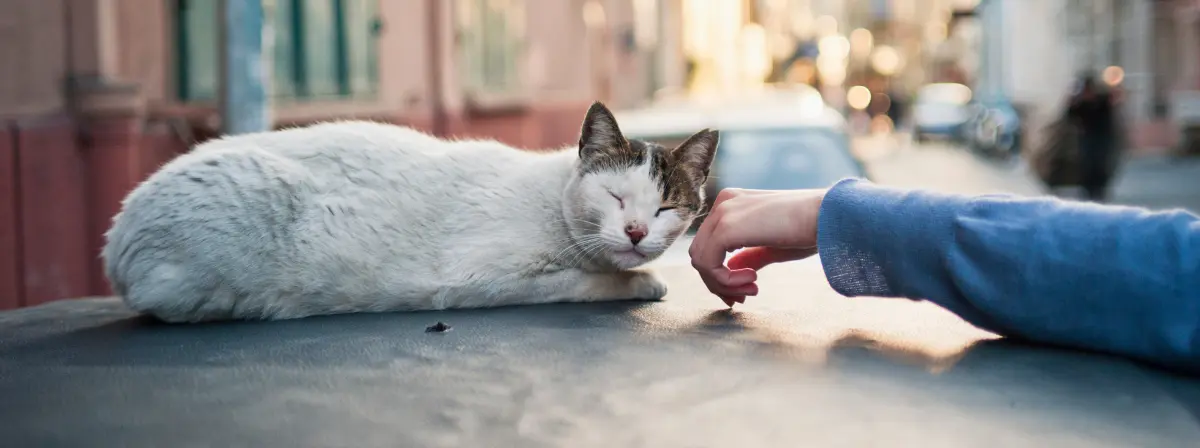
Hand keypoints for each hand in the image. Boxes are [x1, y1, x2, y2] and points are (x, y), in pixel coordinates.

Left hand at [688, 188, 825, 306]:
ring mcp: (723, 212)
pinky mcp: (726, 227)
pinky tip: (753, 281)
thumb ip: (748, 255)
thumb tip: (731, 269)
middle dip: (719, 283)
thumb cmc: (810, 229)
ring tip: (753, 289)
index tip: (746, 291)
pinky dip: (726, 281)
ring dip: (724, 284)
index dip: (721, 274)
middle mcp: (723, 202)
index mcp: (733, 202)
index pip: (710, 243)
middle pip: (700, 253)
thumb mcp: (772, 245)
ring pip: (700, 261)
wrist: (829, 217)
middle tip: (744, 298)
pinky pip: (708, 264)